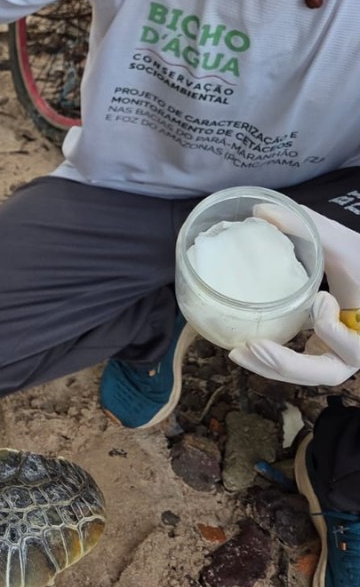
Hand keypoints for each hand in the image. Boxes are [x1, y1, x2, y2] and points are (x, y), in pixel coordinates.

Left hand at [228, 203, 359, 387]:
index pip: (357, 349)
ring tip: (239, 352)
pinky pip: (297, 365)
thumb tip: (259, 211)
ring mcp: (337, 354)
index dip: (338, 334)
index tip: (320, 299)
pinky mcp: (320, 351)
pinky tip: (243, 348)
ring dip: (274, 367)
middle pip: (327, 373)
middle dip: (290, 364)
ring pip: (308, 375)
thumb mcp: (342, 244)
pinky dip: (272, 361)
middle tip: (256, 346)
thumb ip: (307, 227)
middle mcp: (356, 349)